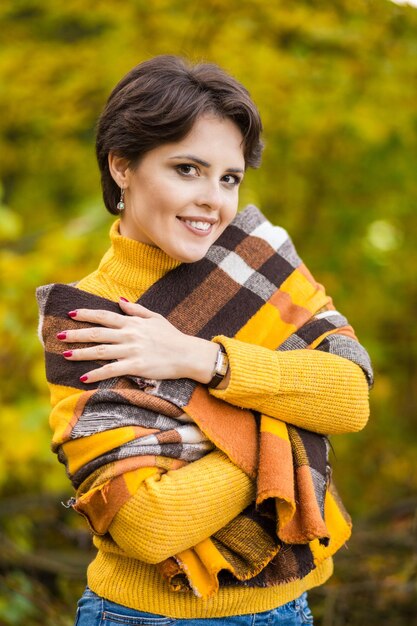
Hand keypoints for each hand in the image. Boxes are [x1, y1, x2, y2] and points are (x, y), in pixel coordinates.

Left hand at [57, 298, 219, 384]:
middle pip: (97, 333)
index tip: (71, 314)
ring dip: (81, 353)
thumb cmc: (172, 336)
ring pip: (100, 351)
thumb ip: (136, 310)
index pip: (104, 316)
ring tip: (65, 354)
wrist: (188, 354)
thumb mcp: (155, 318)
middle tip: (59, 335)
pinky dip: (96, 374)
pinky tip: (84, 377)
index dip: (86, 314)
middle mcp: (129, 335)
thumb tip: (119, 300)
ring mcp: (132, 351)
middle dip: (76, 334)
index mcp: (133, 323)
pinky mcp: (136, 366)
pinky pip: (112, 370)